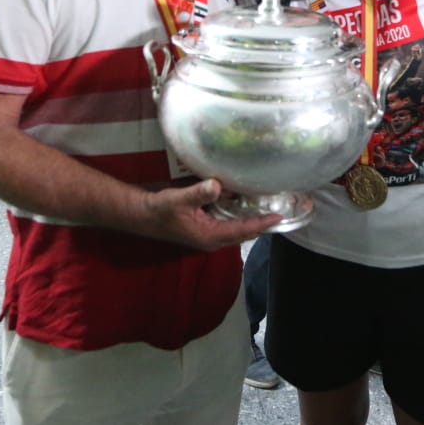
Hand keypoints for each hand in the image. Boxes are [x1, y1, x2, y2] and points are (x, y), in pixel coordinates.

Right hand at [141, 179, 282, 250]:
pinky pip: (229, 225)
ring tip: (269, 208)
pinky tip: (246, 204)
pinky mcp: (206, 229)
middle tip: (280, 210)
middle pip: (244, 233)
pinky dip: (240, 217)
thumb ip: (198, 193)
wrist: (143, 215)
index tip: (278, 216)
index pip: (242, 230)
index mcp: (210, 236)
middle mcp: (213, 239)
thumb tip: (217, 185)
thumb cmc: (160, 209)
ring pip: (238, 231)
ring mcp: (209, 235)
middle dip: (262, 224)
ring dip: (252, 221)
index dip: (261, 223)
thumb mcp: (178, 199)